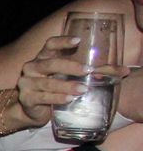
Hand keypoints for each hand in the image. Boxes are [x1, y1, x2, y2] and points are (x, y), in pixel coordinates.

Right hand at [12, 35, 138, 128]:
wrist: (31, 108)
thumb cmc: (54, 87)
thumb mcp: (70, 77)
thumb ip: (95, 72)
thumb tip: (124, 71)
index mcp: (43, 58)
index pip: (50, 45)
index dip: (62, 42)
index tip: (78, 41)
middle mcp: (32, 68)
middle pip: (50, 64)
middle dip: (70, 66)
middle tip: (88, 70)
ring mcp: (27, 83)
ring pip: (48, 83)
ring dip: (66, 86)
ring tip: (83, 90)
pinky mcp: (26, 98)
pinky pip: (43, 97)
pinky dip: (57, 98)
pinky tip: (69, 99)